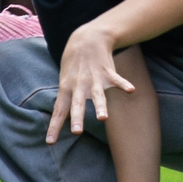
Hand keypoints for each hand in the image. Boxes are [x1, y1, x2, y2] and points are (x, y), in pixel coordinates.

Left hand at [48, 27, 131, 141]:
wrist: (87, 39)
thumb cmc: (74, 65)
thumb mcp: (65, 81)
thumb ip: (65, 100)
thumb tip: (60, 119)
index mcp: (67, 88)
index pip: (59, 111)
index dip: (54, 126)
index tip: (50, 142)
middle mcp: (79, 85)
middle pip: (77, 104)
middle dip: (77, 118)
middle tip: (76, 132)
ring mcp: (93, 78)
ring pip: (97, 94)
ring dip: (100, 106)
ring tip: (103, 118)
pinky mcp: (107, 71)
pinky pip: (116, 79)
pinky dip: (124, 84)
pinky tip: (131, 90)